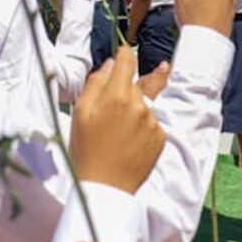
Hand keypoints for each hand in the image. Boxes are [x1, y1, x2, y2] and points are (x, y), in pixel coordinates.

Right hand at [70, 47, 165, 193]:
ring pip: (146, 103)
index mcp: (116, 95)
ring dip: (138, 106)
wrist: (105, 187)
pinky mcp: (161, 137)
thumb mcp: (80, 112)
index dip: (124, 54)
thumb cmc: (86, 149)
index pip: (127, 61)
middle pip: (142, 80)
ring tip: (120, 128)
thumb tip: (109, 64)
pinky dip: (143, 125)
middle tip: (154, 73)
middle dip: (135, 81)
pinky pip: (152, 122)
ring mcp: (152, 122)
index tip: (123, 53)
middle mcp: (139, 105)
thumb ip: (95, 83)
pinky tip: (129, 140)